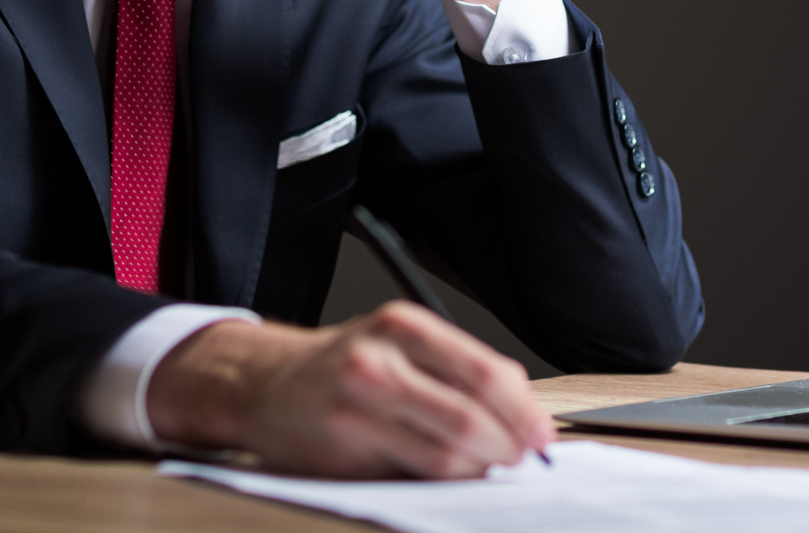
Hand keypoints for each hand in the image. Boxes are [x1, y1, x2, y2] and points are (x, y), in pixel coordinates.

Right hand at [146, 303, 555, 477]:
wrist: (265, 384)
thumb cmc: (344, 367)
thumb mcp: (398, 346)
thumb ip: (455, 373)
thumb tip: (524, 420)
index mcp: (403, 325)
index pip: (486, 372)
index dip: (524, 412)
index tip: (542, 435)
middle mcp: (379, 360)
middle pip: (470, 418)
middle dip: (508, 448)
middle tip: (519, 462)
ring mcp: (356, 405)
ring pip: (445, 454)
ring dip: (478, 470)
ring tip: (484, 469)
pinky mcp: (342, 448)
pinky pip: (410, 476)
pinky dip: (439, 483)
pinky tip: (444, 475)